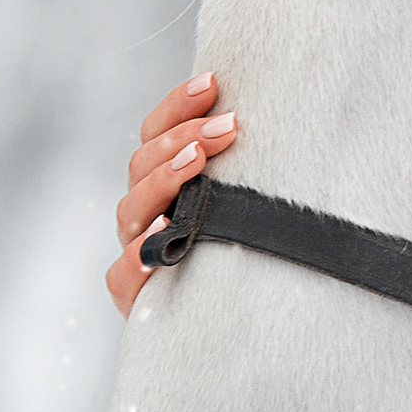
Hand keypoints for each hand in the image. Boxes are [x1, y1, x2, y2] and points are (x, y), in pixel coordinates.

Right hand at [108, 74, 237, 316]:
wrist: (243, 328)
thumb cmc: (257, 252)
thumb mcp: (255, 202)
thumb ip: (253, 166)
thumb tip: (290, 116)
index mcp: (164, 182)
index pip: (156, 133)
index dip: (178, 106)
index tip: (212, 82)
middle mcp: (145, 213)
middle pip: (142, 165)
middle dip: (183, 139)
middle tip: (226, 128)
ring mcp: (138, 254)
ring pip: (130, 211)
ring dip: (163, 182)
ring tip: (196, 163)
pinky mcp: (138, 300)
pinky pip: (122, 279)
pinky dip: (135, 261)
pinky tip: (158, 244)